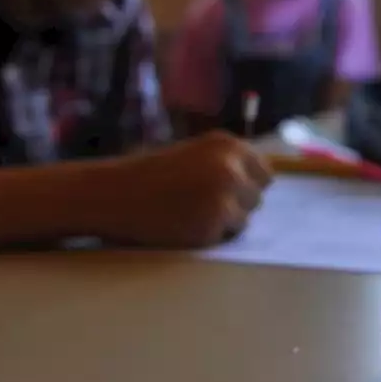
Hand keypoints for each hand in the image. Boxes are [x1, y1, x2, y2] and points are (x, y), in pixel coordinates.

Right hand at [102, 131, 272, 247]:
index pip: (264, 173)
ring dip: (224, 223)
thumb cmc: (152, 176)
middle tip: (199, 204)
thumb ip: (227, 165)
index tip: (225, 192)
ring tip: (189, 213)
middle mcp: (232, 165)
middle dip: (236, 205)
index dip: (246, 186)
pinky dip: (208, 236)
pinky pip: (226, 237)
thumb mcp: (196, 156)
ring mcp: (225, 194)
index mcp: (228, 144)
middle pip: (257, 198)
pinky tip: (182, 225)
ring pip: (245, 220)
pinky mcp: (214, 222)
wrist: (115, 193)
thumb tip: (261, 185)